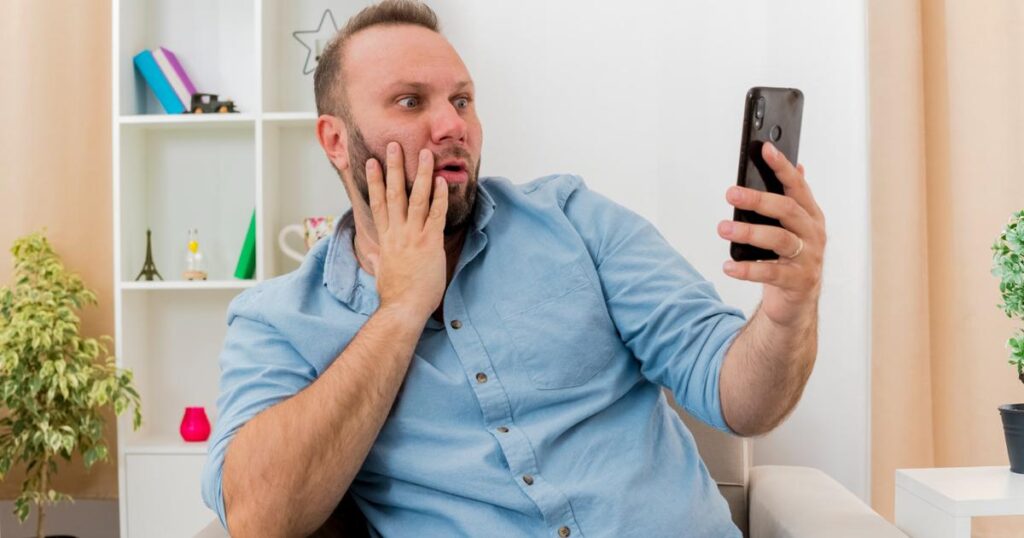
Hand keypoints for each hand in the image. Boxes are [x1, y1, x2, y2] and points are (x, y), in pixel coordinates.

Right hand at [364, 141, 448, 319]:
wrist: (403, 308)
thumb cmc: (394, 295)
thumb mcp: (381, 271)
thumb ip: (377, 257)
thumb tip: (370, 252)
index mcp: (385, 239)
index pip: (377, 203)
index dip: (374, 181)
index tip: (370, 163)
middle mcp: (397, 233)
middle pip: (394, 193)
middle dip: (393, 167)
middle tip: (393, 145)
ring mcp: (412, 236)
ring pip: (415, 198)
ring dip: (420, 174)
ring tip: (423, 154)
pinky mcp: (429, 243)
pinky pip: (435, 215)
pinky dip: (439, 197)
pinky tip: (441, 181)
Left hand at [718, 142, 825, 326]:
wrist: (797, 302)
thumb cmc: (790, 259)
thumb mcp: (792, 228)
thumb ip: (792, 199)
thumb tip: (797, 166)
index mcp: (810, 216)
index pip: (797, 186)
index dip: (782, 167)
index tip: (765, 149)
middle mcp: (813, 234)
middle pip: (787, 210)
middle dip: (758, 200)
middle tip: (731, 194)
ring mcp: (808, 258)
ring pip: (779, 239)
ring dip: (749, 233)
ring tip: (723, 229)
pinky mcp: (798, 282)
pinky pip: (771, 273)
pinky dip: (748, 269)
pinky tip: (728, 265)